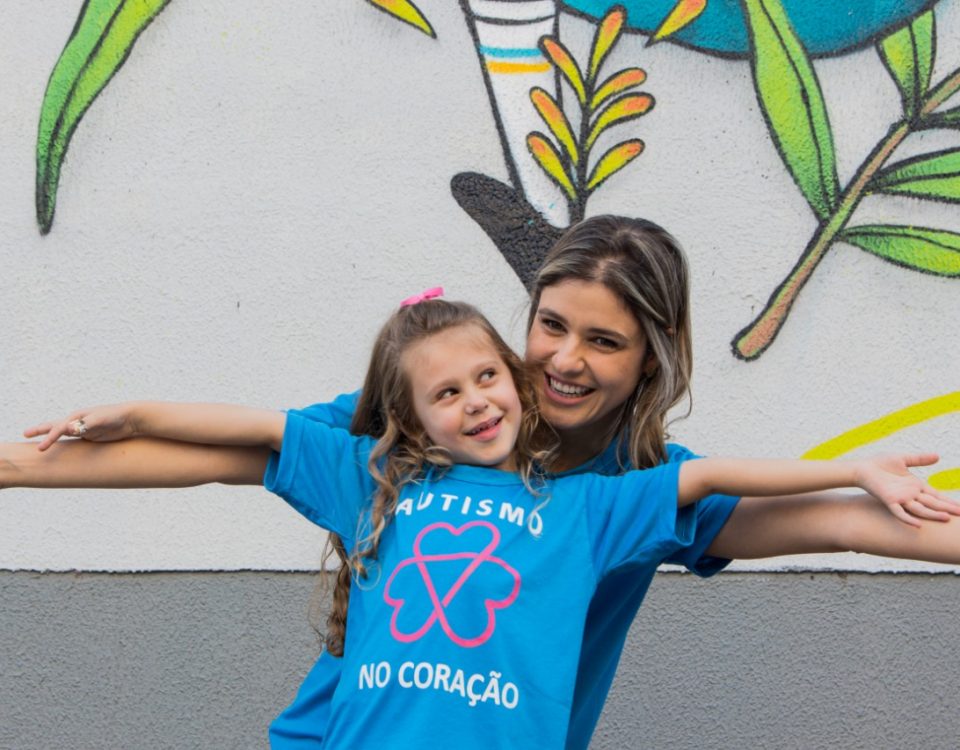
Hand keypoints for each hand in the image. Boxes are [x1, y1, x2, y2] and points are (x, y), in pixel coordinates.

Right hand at [23, 403, 140, 450]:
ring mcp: (83, 429)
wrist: (131, 418)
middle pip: (55, 426)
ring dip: (50, 437)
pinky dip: (64, 443)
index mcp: (77, 416)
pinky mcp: (90, 435)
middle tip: (25, 434)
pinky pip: (73, 440)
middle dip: (41, 430)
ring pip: (62, 434)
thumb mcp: (101, 419)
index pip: (59, 428)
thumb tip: (69, 428)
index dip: (50, 438)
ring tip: (39, 443)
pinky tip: (58, 447)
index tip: (41, 448)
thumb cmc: (116, 416)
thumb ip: (86, 424)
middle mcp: (77, 421)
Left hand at [855, 453, 959, 527]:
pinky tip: (918, 525)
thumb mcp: (903, 459)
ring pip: (920, 509)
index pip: (936, 495)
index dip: (948, 500)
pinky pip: (899, 512)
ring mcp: (900, 498)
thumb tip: (938, 456)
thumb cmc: (880, 464)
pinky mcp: (889, 500)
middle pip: (932, 503)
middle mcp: (910, 494)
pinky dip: (908, 519)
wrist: (862, 468)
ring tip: (946, 518)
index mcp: (915, 485)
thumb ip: (920, 459)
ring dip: (933, 514)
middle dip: (947, 508)